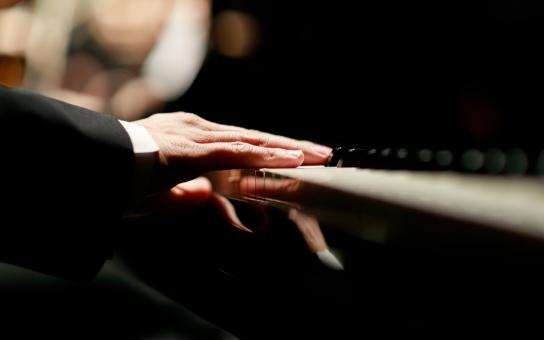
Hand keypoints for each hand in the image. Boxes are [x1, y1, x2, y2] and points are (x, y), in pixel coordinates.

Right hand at [134, 111, 331, 190]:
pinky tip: (291, 158)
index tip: (296, 158)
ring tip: (318, 155)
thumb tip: (205, 196)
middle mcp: (199, 129)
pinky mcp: (193, 149)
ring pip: (253, 141)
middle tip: (321, 153)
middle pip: (255, 137)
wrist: (90, 165)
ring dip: (287, 148)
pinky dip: (266, 154)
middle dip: (289, 146)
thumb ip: (184, 193)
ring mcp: (197, 136)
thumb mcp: (160, 190)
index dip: (271, 151)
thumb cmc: (120, 178)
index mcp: (192, 138)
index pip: (241, 143)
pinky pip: (236, 151)